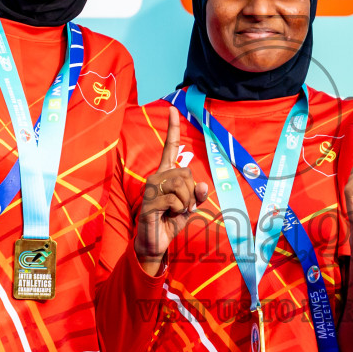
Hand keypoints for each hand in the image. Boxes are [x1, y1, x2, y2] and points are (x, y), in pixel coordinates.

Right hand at [135, 106, 208, 274]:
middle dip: (191, 192)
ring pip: (181, 185)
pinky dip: (178, 210)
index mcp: (166, 174)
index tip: (174, 109)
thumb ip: (198, 194)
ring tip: (175, 211)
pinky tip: (168, 216)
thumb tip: (203, 184)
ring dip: (186, 202)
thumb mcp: (189, 206)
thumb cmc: (170, 221)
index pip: (169, 148)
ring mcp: (150, 188)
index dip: (172, 129)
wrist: (155, 242)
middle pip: (185, 173)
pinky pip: (175, 200)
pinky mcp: (149, 202)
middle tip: (184, 206)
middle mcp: (156, 177)